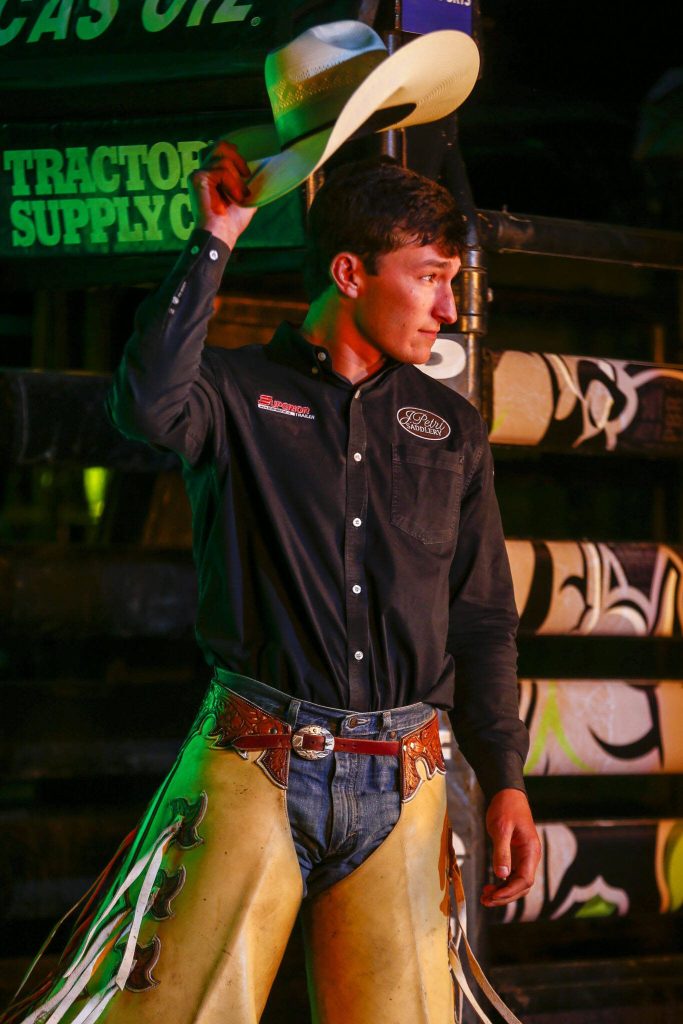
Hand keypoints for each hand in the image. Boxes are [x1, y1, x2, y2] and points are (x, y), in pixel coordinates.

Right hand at [189, 139, 257, 248]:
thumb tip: (264, 172)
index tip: (246, 167)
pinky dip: (232, 184)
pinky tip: (234, 198)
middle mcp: (202, 172)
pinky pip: (222, 171)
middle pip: (219, 145)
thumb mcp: (245, 198)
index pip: (218, 150)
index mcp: (210, 176)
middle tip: (247, 175)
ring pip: (224, 159)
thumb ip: (248, 183)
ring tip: (240, 196)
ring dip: (237, 179)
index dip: (232, 149)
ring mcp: (198, 174)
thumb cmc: (231, 222)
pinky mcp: (198, 177)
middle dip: (238, 158)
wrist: (220, 234)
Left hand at [481, 788, 540, 907]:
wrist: (507, 794)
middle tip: (485, 901)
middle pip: (521, 886)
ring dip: (502, 892)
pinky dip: (501, 883)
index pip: (525, 880)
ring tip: (485, 897)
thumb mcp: (501, 828)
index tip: (494, 897)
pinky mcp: (515, 855)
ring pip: (516, 883)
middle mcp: (530, 857)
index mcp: (531, 851)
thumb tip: (501, 875)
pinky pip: (511, 875)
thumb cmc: (506, 808)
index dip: (509, 891)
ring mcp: (523, 857)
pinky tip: (489, 887)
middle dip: (505, 896)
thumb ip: (502, 852)